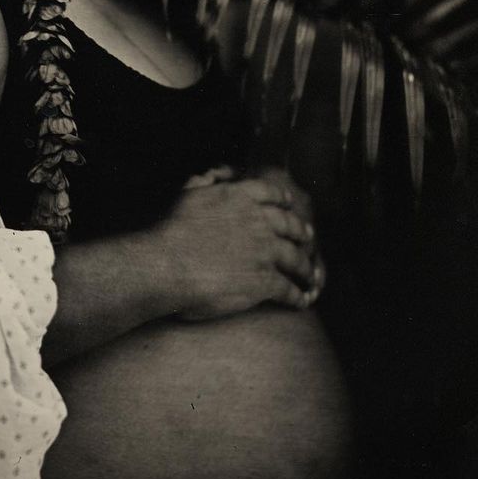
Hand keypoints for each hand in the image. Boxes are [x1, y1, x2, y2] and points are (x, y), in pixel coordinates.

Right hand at [147, 165, 324, 320]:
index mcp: (239, 197)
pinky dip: (298, 296)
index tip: (289, 201)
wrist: (167, 263)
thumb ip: (204, 184)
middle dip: (301, 232)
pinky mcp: (265, 281)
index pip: (269, 193)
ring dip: (306, 269)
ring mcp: (265, 251)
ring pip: (295, 259)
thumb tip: (212, 177)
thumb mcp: (187, 195)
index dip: (282, 198)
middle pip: (290, 225)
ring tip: (311, 277)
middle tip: (308, 237)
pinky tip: (301, 301)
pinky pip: (288, 289)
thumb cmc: (169, 230)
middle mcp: (258, 221)